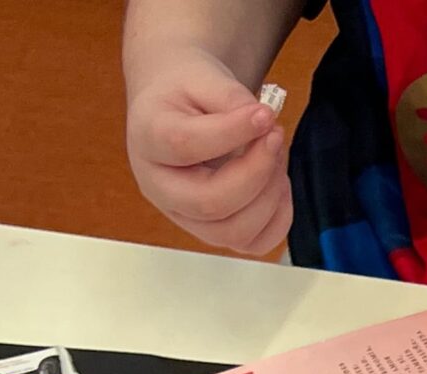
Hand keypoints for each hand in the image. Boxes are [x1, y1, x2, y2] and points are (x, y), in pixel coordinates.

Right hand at [126, 46, 290, 254]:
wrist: (175, 106)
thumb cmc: (185, 92)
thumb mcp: (203, 77)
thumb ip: (231, 98)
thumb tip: (264, 123)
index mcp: (149, 139)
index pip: (185, 145)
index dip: (232, 132)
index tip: (265, 114)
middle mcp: (160, 187)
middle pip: (209, 203)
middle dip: (256, 172)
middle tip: (274, 136)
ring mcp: (185, 216)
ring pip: (232, 231)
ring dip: (269, 196)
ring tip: (275, 155)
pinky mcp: (213, 231)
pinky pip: (253, 243)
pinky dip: (277, 218)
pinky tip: (277, 183)